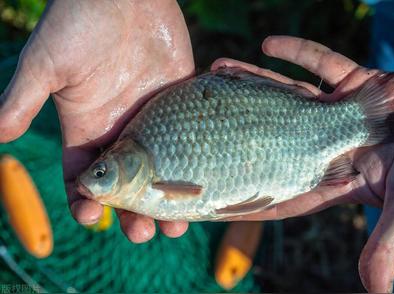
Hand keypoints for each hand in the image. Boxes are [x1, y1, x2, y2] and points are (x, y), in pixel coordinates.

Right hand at [0, 0, 193, 242]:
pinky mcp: (180, 105)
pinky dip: (196, 166)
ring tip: (178, 226)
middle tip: (144, 233)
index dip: (85, 203)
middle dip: (133, 211)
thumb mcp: (46, 63)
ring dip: (168, 199)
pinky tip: (205, 186)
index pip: (83, 178)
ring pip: (162, 171)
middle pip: (127, 184)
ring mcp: (153, 120)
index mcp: (87, 128)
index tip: (93, 219)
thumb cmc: (79, 22)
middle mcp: (121, 130)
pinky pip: (190, 142)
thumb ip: (23, 99)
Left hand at [212, 36, 393, 291]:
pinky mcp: (362, 84)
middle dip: (238, 122)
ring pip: (290, 94)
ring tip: (219, 69)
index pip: (285, 185)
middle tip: (202, 113)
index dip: (252, 187)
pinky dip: (300, 53)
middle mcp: (333, 144)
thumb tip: (375, 292)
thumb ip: (388, 246)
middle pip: (274, 132)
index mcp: (339, 176)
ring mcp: (344, 113)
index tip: (216, 183)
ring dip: (256, 81)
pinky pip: (325, 64)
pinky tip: (268, 44)